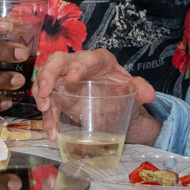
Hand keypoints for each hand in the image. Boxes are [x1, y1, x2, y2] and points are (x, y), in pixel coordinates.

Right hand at [31, 50, 160, 144]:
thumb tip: (148, 94)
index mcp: (99, 61)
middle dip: (48, 73)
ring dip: (41, 93)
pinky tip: (50, 132)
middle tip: (46, 91)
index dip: (78, 65)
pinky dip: (46, 117)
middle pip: (58, 61)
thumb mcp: (134, 92)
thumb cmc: (124, 94)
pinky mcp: (58, 96)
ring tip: (44, 110)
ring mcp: (64, 79)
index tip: (73, 77)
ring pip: (46, 77)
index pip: (87, 58)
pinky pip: (48, 102)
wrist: (117, 109)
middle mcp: (78, 65)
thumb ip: (141, 90)